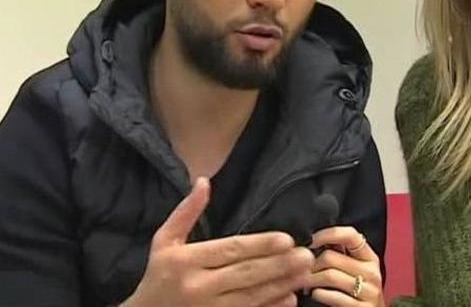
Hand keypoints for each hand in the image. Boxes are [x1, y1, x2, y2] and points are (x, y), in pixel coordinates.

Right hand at [121, 177, 313, 306]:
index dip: (260, 245)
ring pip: (251, 297)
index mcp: (185, 261)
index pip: (230, 250)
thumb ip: (185, 212)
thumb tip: (203, 181)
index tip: (287, 239)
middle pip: (246, 274)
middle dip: (279, 265)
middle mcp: (197, 286)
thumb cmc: (157, 277)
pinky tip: (289, 299)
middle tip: (306, 256)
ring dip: (281, 285)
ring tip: (304, 274)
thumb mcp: (164, 242)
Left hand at [307, 226, 384, 306]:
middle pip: (331, 257)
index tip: (311, 241)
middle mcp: (372, 272)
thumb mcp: (355, 270)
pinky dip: (319, 294)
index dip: (328, 234)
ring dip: (310, 279)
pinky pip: (333, 296)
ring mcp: (369, 291)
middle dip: (311, 264)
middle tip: (303, 271)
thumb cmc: (358, 292)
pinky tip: (316, 294)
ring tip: (305, 283)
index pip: (350, 235)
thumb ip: (341, 254)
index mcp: (369, 258)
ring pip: (329, 275)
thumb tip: (317, 239)